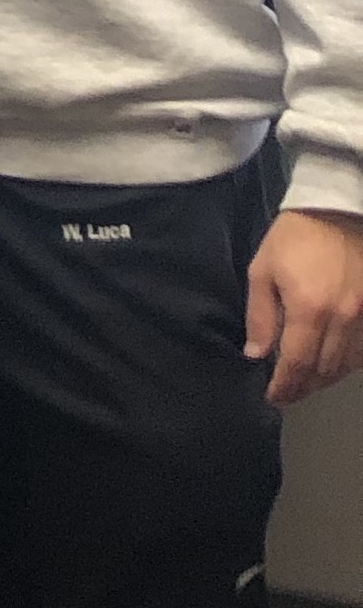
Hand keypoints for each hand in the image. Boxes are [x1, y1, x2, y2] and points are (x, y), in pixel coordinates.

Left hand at [245, 208, 362, 406]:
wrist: (337, 210)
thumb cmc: (293, 239)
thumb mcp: (262, 273)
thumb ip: (260, 318)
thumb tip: (256, 355)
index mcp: (310, 310)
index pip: (297, 364)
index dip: (285, 386)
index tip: (273, 397)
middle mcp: (343, 318)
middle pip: (325, 369)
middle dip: (303, 386)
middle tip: (286, 393)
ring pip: (347, 364)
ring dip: (325, 378)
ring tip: (305, 382)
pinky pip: (362, 349)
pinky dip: (346, 363)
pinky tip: (330, 364)